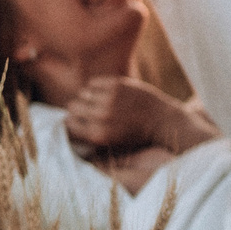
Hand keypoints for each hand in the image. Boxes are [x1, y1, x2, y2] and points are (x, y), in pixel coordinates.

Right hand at [66, 75, 187, 151]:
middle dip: (77, 110)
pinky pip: (92, 83)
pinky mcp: (116, 85)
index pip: (68, 125)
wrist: (161, 121)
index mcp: (98, 135)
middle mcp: (101, 117)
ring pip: (82, 94)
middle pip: (72, 107)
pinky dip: (95, 88)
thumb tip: (70, 138)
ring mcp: (108, 100)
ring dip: (87, 98)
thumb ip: (91, 143)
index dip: (71, 122)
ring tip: (96, 102)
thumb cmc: (135, 137)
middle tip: (86, 111)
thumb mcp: (113, 146)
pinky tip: (103, 94)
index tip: (76, 121)